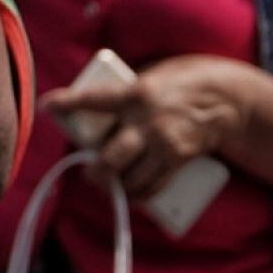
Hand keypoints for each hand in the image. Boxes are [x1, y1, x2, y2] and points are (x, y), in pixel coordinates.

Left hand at [42, 55, 252, 199]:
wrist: (225, 99)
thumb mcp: (146, 78)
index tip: (47, 106)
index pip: (95, 99)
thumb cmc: (178, 84)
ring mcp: (164, 144)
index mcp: (136, 93)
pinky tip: (129, 194)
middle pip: (112, 156)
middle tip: (89, 172)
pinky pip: (153, 186)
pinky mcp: (179, 160)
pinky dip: (138, 194)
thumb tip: (89, 114)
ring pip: (130, 177)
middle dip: (96, 171)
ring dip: (115, 186)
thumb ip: (120, 96)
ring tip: (107, 183)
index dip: (69, 102)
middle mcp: (147, 121)